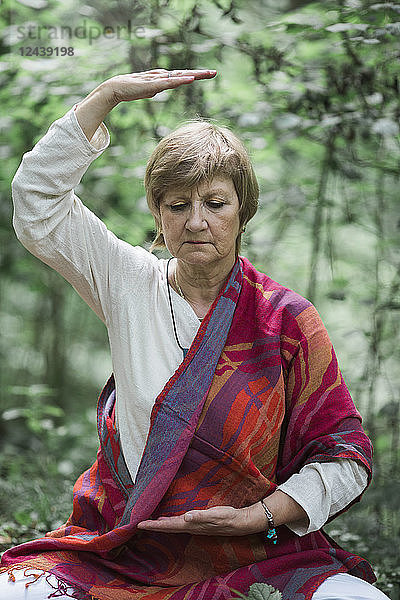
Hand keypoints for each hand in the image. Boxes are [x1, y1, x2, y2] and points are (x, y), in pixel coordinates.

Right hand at [101, 68, 216, 106]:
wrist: (116, 88)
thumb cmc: (130, 89)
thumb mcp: (147, 90)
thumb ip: (154, 89)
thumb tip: (158, 90)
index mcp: (162, 79)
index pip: (182, 76)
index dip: (194, 75)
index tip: (207, 75)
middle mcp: (163, 77)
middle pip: (185, 74)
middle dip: (200, 74)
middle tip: (214, 72)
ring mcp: (159, 80)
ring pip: (180, 76)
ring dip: (194, 75)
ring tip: (207, 74)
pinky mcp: (154, 85)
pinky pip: (171, 83)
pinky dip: (181, 80)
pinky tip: (191, 79)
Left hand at [137, 504, 266, 535]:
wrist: (241, 522)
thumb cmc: (229, 517)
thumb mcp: (216, 515)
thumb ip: (202, 516)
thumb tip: (187, 517)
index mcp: (191, 524)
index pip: (168, 525)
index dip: (154, 525)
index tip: (139, 524)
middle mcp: (191, 526)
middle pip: (167, 526)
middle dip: (153, 525)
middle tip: (138, 523)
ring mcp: (194, 526)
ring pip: (173, 525)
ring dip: (161, 524)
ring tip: (150, 521)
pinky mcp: (198, 522)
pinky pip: (180, 522)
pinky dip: (171, 521)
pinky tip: (169, 518)